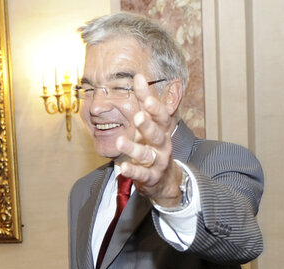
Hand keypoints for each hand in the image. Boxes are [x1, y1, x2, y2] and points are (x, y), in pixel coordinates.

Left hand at [114, 74, 182, 207]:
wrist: (163, 178)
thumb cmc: (152, 145)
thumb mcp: (148, 123)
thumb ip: (143, 101)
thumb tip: (139, 76)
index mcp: (162, 129)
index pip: (161, 116)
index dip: (155, 108)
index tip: (146, 99)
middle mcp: (163, 144)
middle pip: (157, 134)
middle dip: (148, 125)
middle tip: (138, 116)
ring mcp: (158, 161)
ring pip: (147, 154)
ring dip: (133, 148)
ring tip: (120, 142)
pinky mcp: (151, 177)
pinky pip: (142, 174)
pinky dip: (133, 171)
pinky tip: (123, 167)